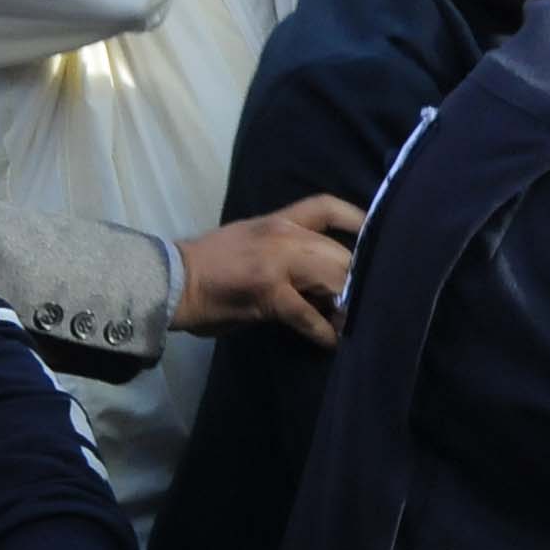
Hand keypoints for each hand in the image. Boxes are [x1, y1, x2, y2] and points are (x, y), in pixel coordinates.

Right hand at [176, 196, 363, 346]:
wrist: (172, 280)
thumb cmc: (210, 265)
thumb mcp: (251, 240)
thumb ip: (286, 250)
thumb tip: (320, 276)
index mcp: (277, 220)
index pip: (325, 207)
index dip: (356, 219)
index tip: (377, 235)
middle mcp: (282, 235)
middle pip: (339, 252)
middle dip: (356, 279)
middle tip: (367, 301)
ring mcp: (277, 263)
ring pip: (331, 278)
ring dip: (345, 304)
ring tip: (352, 322)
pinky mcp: (269, 292)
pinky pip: (307, 314)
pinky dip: (323, 330)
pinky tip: (330, 342)